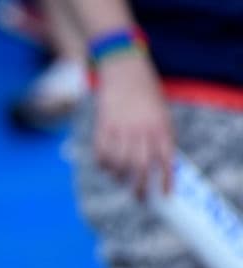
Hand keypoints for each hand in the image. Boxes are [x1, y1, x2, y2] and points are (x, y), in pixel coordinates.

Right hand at [94, 54, 173, 196]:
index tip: (164, 194)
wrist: (125, 71)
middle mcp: (141, 129)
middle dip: (139, 186)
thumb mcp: (161, 114)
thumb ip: (160, 137)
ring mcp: (121, 128)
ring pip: (119, 163)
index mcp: (160, 126)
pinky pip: (101, 153)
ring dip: (119, 176)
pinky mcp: (103, 126)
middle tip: (138, 196)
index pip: (166, 159)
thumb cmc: (146, 95)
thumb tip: (158, 166)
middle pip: (140, 167)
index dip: (166, 180)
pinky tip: (106, 166)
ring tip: (120, 178)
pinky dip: (103, 164)